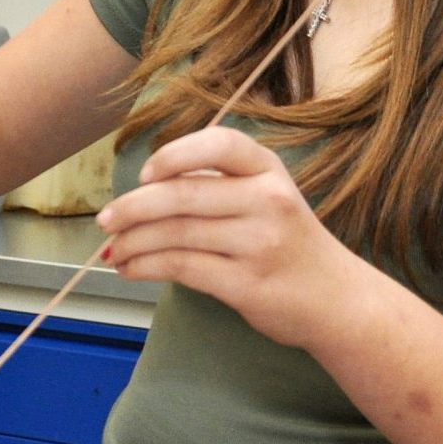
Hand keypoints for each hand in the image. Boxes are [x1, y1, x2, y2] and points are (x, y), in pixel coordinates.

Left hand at [95, 126, 353, 347]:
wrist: (337, 300)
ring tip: (114, 250)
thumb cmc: (288, 244)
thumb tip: (141, 194)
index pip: (219, 144)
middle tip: (105, 220)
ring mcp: (259, 243)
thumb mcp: (267, 198)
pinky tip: (131, 267)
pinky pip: (181, 267)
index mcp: (269, 171)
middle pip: (183, 194)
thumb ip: (218, 187)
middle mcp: (267, 201)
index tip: (146, 173)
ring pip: (175, 233)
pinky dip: (146, 266)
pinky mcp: (247, 283)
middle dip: (132, 207)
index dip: (175, 154)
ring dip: (132, 242)